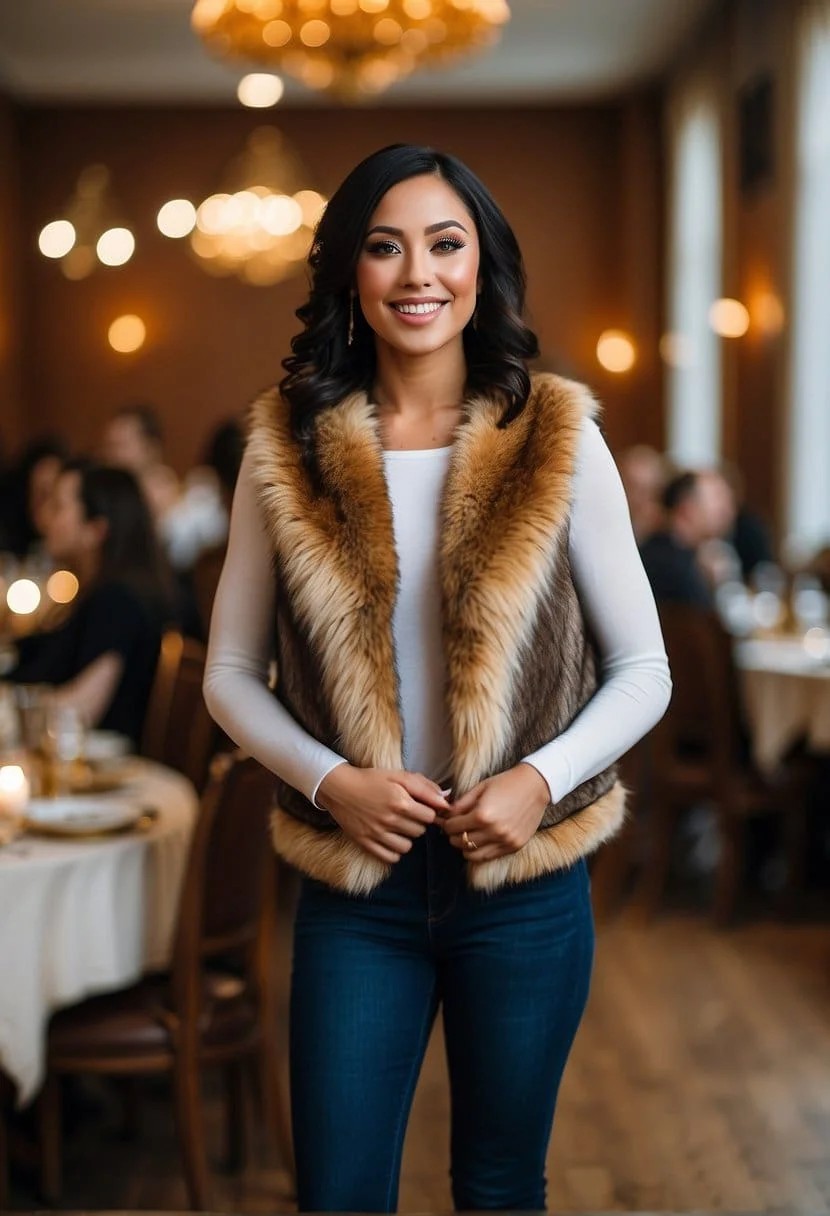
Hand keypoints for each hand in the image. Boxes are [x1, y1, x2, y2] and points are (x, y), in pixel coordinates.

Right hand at [316, 765, 449, 864]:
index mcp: (400, 802)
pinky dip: (394, 850)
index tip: (420, 806)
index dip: (428, 810)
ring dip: (406, 837)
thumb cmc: (371, 779)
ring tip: (398, 826)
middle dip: (417, 822)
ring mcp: (377, 834)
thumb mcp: (398, 776)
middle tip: (406, 813)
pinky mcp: (366, 843)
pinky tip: (390, 838)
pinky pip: (391, 857)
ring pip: (408, 847)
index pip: (430, 816)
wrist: (339, 788)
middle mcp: (390, 820)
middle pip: (420, 831)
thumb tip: (445, 800)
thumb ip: (424, 787)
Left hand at [440, 763, 550, 862]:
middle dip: (453, 835)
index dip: (446, 824)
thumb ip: (460, 804)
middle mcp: (493, 831)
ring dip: (465, 846)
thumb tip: (444, 815)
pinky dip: (480, 852)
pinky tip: (480, 840)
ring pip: (472, 855)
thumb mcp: (479, 788)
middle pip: (460, 842)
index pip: (452, 827)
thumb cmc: (506, 783)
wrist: (536, 786)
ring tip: (467, 835)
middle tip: (455, 828)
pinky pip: (489, 857)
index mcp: (482, 815)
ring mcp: (505, 841)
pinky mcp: (514, 846)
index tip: (447, 821)